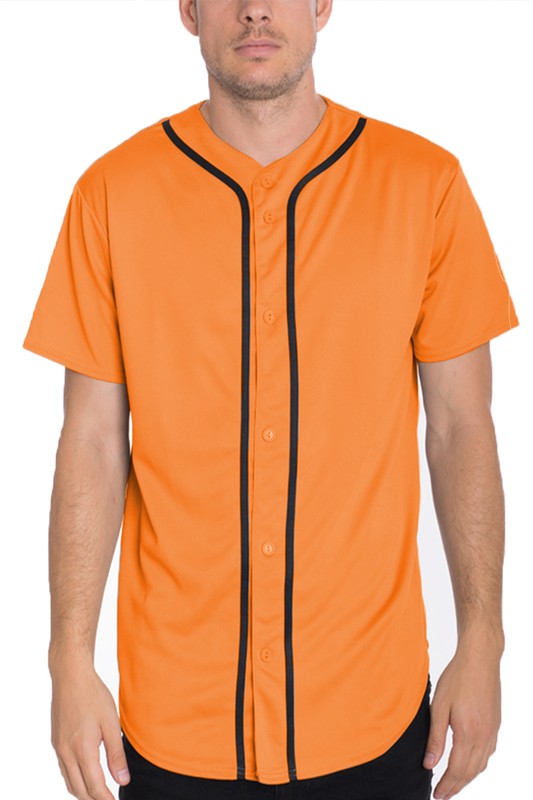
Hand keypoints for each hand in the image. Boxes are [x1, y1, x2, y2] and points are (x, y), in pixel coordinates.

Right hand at [50, 661, 130, 798]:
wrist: (70, 677)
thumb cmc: (93, 696)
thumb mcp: (111, 723)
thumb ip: (116, 754)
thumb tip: (122, 780)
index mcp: (82, 750)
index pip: (94, 787)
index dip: (106, 799)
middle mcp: (66, 753)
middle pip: (79, 790)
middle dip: (94, 799)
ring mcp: (58, 748)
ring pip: (69, 782)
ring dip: (84, 792)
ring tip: (100, 792)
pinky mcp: (56, 742)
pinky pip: (64, 769)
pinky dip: (75, 779)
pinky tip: (85, 775)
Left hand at [423, 642, 501, 799]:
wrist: (480, 659)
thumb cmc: (457, 678)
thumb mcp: (438, 707)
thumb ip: (435, 738)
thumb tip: (429, 764)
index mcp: (468, 733)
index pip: (457, 770)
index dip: (446, 786)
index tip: (437, 796)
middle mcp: (484, 736)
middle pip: (470, 772)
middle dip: (456, 786)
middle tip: (443, 796)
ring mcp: (492, 731)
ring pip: (481, 765)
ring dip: (467, 778)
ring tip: (453, 784)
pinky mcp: (495, 725)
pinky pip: (488, 753)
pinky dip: (477, 765)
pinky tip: (469, 763)